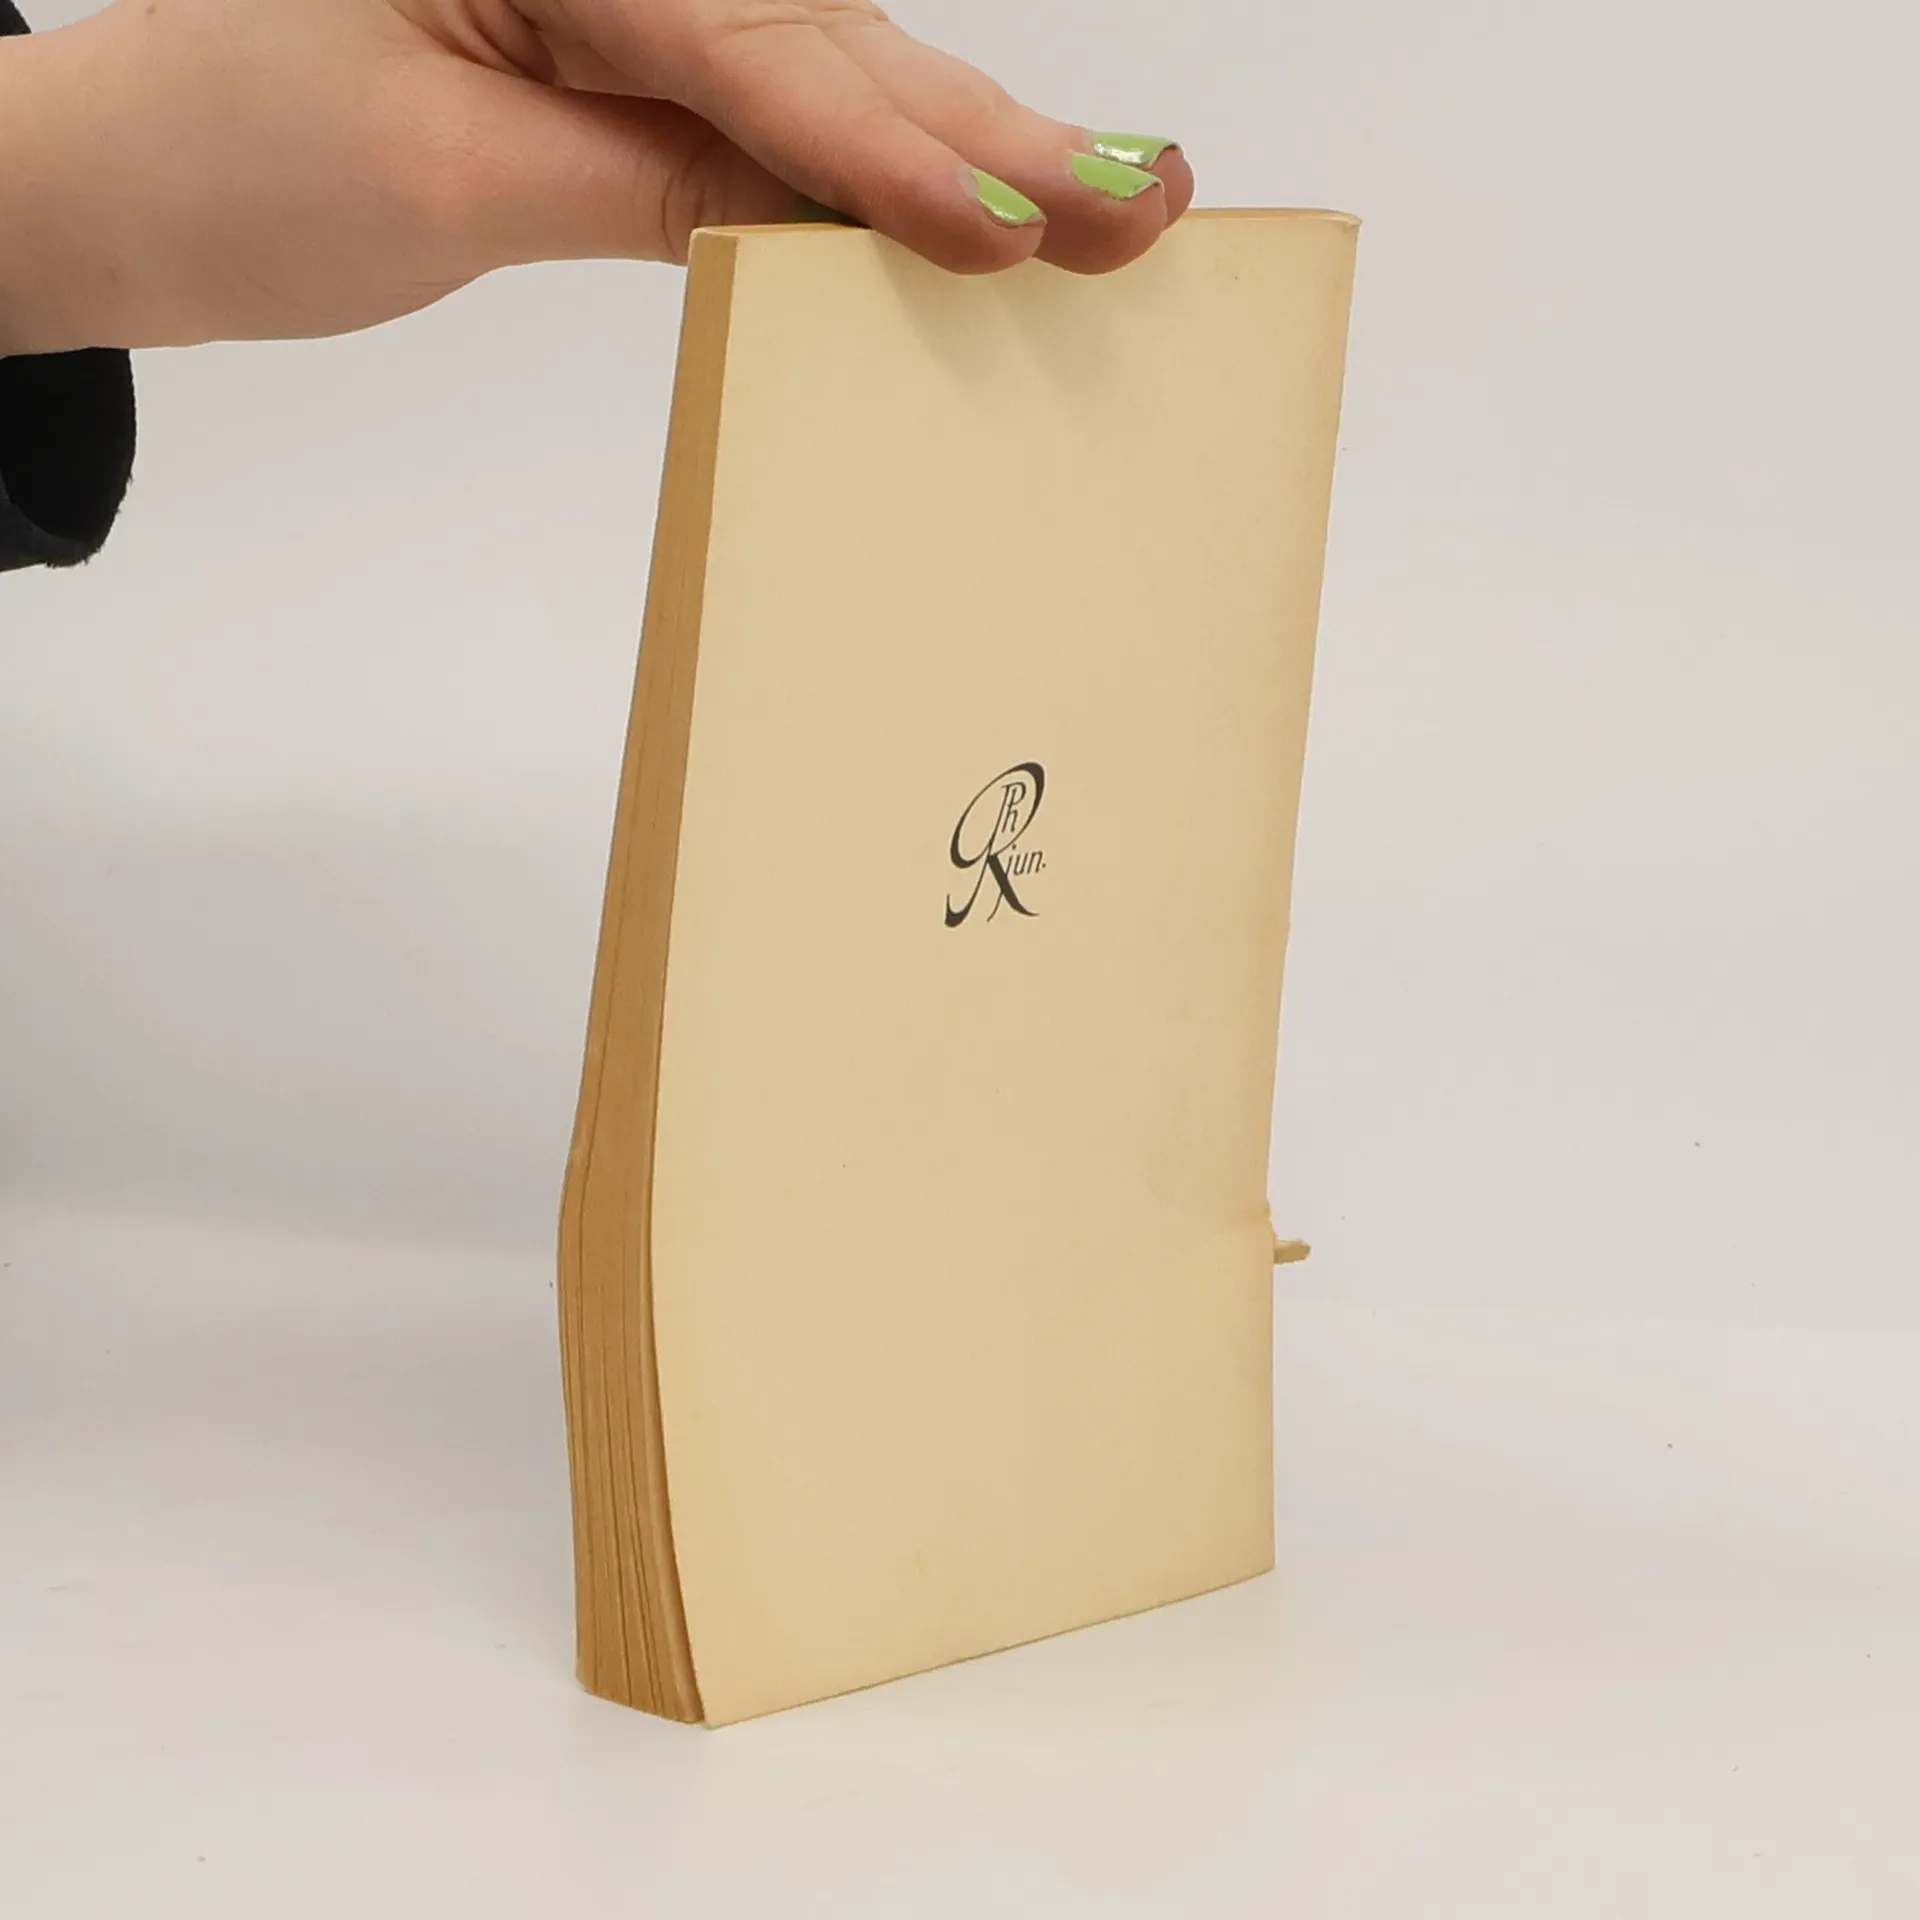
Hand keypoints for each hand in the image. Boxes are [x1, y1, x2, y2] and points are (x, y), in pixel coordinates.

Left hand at [0, 0, 1192, 353]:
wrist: (125, 181)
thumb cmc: (229, 163)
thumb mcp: (451, 180)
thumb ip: (645, 182)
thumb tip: (818, 215)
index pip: (748, 52)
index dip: (888, 155)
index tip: (1013, 230)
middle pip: (823, 39)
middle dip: (983, 130)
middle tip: (1144, 191)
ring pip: (819, 67)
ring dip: (961, 140)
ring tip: (1105, 192)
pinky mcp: (614, 55)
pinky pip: (764, 109)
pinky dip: (867, 165)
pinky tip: (969, 198)